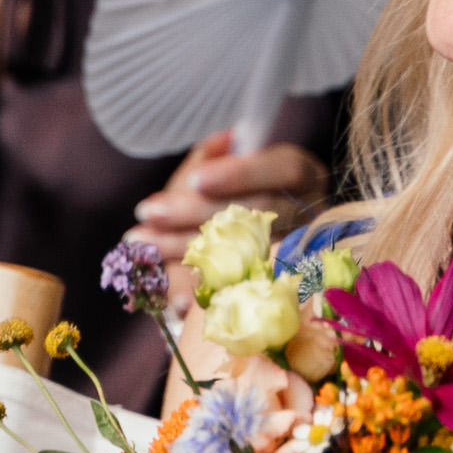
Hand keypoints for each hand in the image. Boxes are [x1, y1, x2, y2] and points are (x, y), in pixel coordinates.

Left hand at [131, 131, 328, 312]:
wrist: (245, 247)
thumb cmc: (228, 191)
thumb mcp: (221, 164)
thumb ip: (211, 158)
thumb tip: (209, 155)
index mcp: (303, 176)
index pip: (286, 169)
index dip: (242, 174)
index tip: (195, 180)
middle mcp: (311, 216)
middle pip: (261, 213)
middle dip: (199, 212)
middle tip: (149, 211)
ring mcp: (300, 256)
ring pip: (246, 253)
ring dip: (186, 248)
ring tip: (141, 240)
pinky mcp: (276, 292)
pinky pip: (237, 292)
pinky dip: (202, 292)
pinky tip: (174, 297)